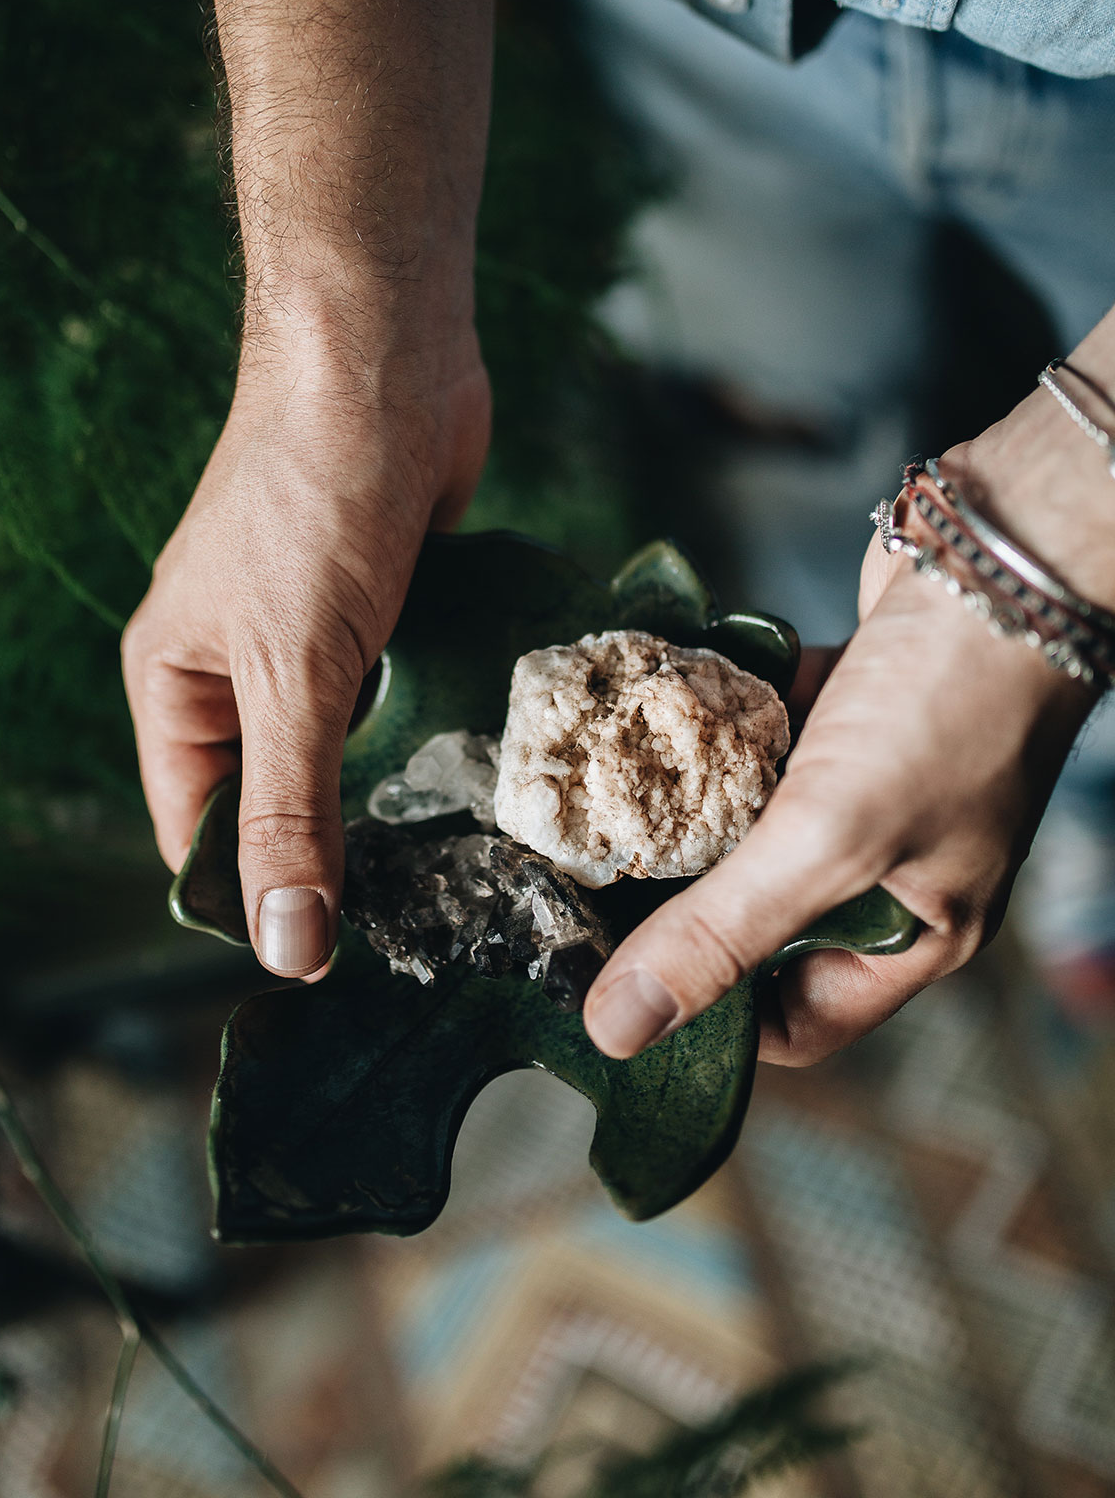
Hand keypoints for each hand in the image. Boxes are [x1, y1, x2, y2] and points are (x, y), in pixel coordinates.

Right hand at [122, 342, 488, 975]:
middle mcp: (236, 669)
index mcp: (175, 686)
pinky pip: (406, 696)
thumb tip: (285, 948)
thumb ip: (291, 809)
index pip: (198, 835)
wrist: (382, 351)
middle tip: (429, 932)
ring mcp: (316, 635)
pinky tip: (494, 782)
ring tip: (472, 873)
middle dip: (340, 859)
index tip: (342, 971)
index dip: (257, 904)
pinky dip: (437, 733)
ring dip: (398, 798)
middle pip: (280, 800)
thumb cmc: (312, 497)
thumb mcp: (292, 670)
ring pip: (351, 751)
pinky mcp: (389, 606)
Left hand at [582, 396, 1107, 1062]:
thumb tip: (617, 1030)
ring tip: (597, 801)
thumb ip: (724, 931)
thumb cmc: (950, 705)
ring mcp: (866, 784)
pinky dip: (716, 725)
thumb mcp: (830, 838)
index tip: (609, 983)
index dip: (708, 1015)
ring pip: (749, 822)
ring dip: (686, 805)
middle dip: (678, 899)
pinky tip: (654, 710)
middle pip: (757, 916)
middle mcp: (891, 866)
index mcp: (915, 931)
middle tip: (580, 885)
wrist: (1005, 554)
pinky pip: (759, 739)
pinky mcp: (842, 710)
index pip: (795, 1017)